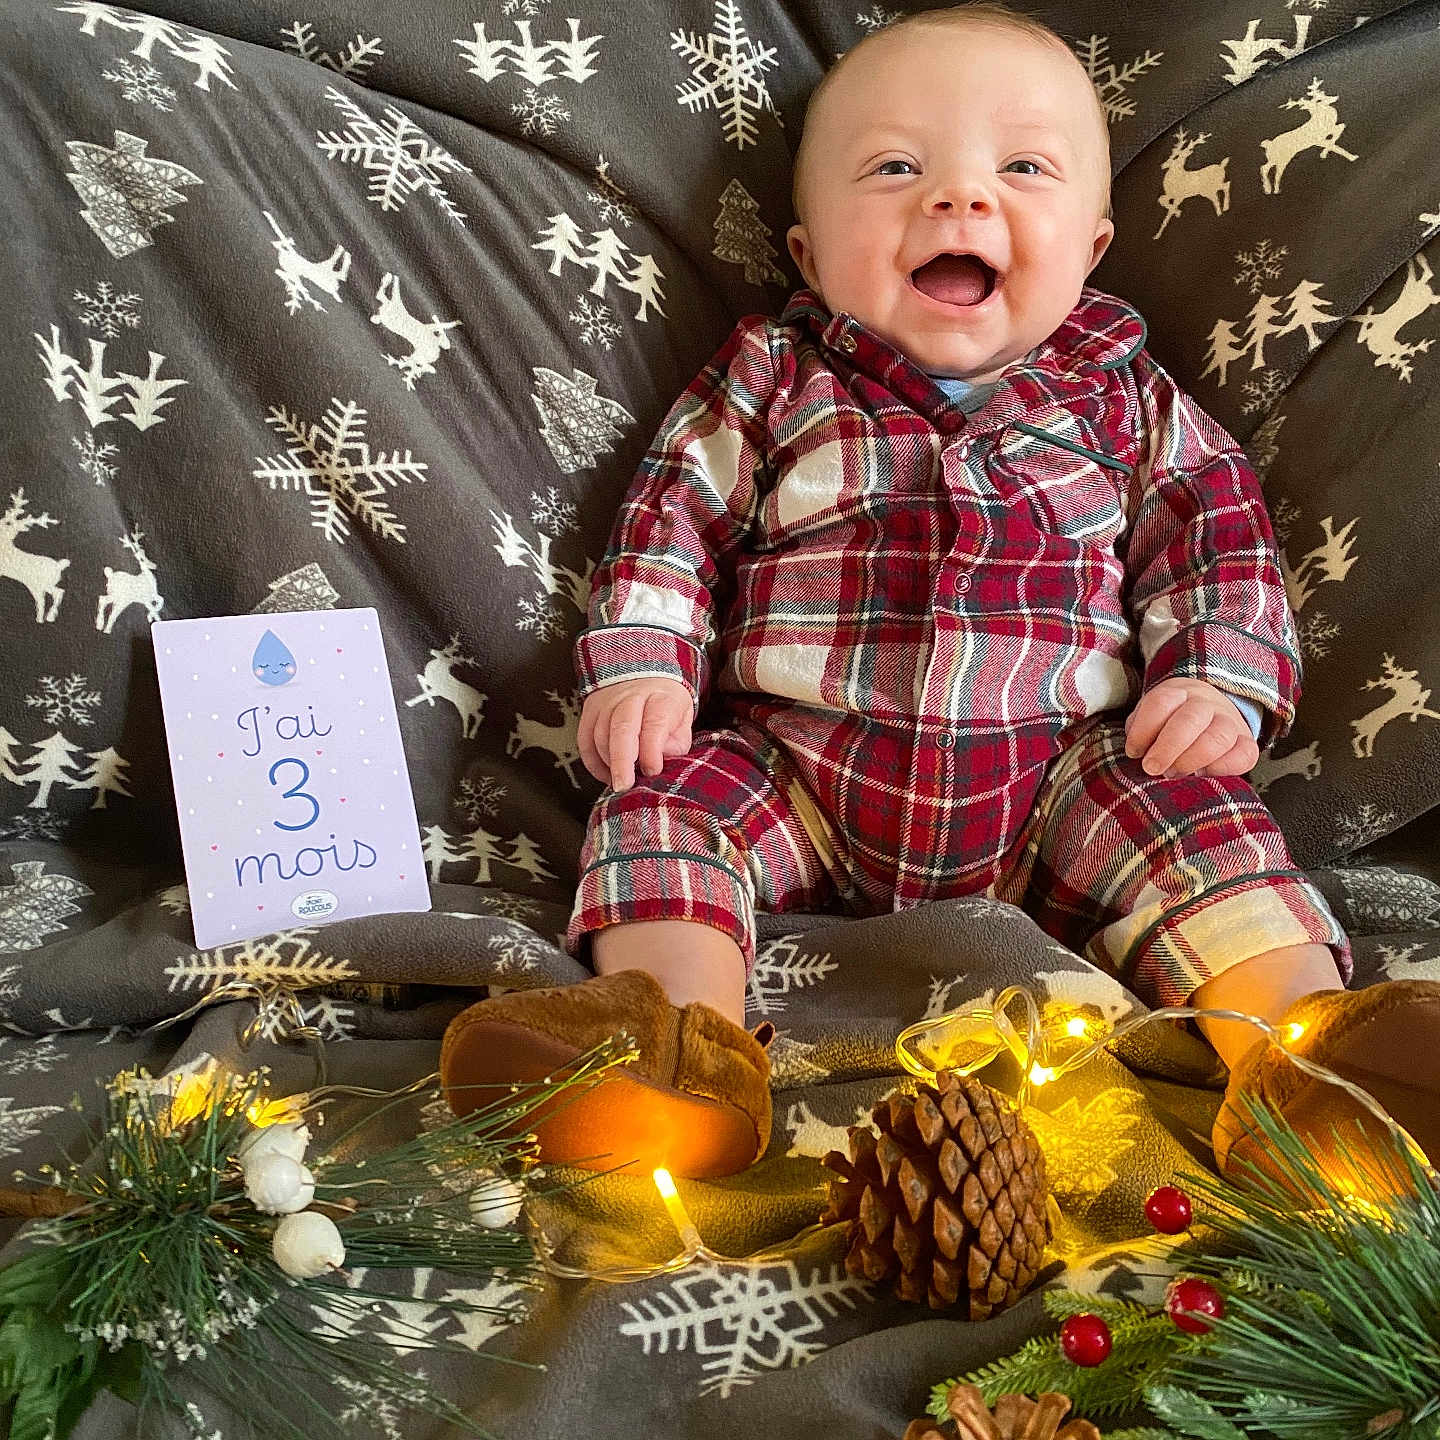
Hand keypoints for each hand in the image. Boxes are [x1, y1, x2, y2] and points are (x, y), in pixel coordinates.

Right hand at [577, 677, 693, 790]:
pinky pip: (584, 740)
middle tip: (624, 785)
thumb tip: (660, 764)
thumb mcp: (682, 720)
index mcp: (660, 698)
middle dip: (622, 761)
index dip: (652, 751)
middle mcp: (631, 697)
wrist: (642, 675)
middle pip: (622, 728)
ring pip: (600, 735)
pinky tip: (606, 774)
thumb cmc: (664, 703)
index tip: (653, 771)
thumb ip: (675, 744)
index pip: (654, 724)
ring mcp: (607, 703)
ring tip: (621, 781)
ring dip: (608, 763)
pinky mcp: (590, 711)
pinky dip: (593, 763)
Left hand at [1123, 677, 1259, 777]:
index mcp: (1178, 692)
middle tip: (1152, 768)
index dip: (1143, 730)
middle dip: (1167, 748)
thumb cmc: (1170, 721)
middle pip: (1190, 720)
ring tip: (1173, 772)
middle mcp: (1206, 703)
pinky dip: (1222, 768)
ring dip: (1191, 760)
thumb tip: (1137, 752)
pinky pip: (1243, 755)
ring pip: (1218, 738)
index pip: (1161, 703)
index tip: (1134, 751)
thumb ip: (1141, 731)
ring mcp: (1230, 721)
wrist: (1210, 712)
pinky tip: (1202, 773)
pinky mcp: (1247, 743)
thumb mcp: (1150, 718)